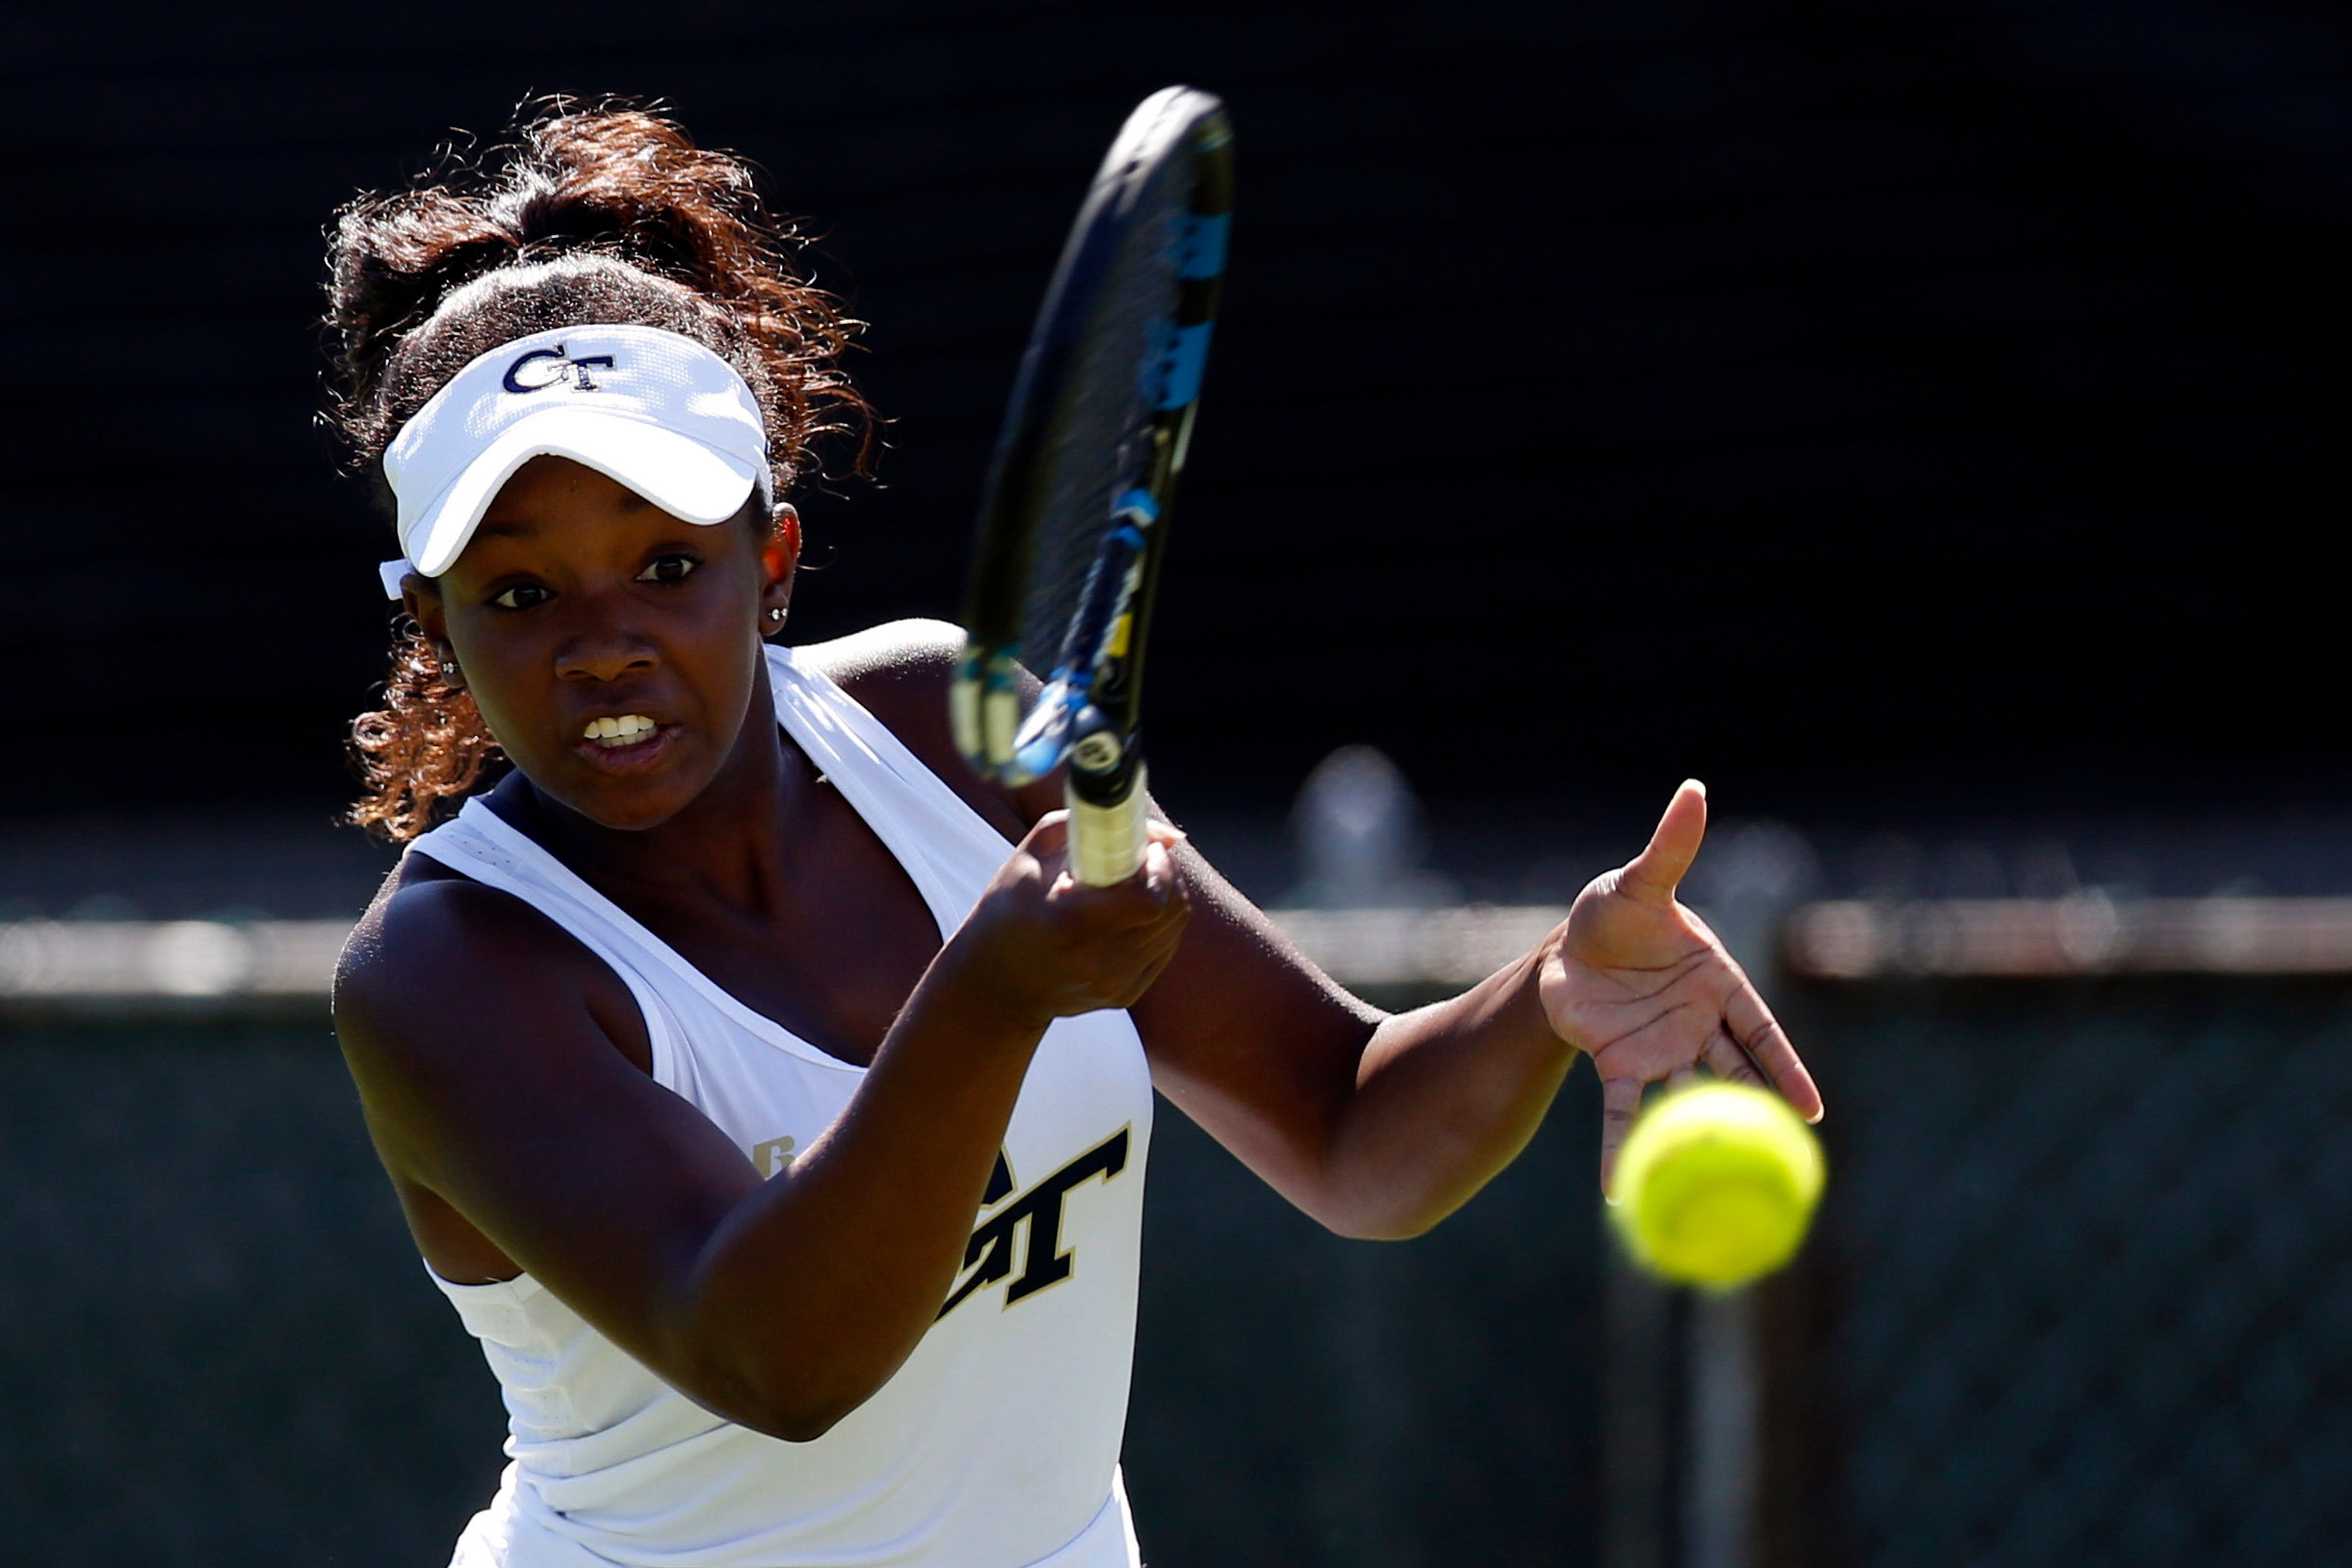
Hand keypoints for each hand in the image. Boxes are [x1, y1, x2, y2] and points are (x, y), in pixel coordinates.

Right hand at [941, 813, 1191, 1032]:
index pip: (1148, 899)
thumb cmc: (1009, 910)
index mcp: (1069, 922)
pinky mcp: (1124, 996)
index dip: (1160, 868)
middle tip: (1143, 861)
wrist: (994, 985)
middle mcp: (1095, 960)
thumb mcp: (1032, 855)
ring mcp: (1112, 984)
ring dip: (1165, 897)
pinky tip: (1129, 914)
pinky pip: (1165, 949)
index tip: (1145, 849)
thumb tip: (1167, 834)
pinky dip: (1159, 925)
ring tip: (1131, 886)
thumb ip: (1093, 826)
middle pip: (1170, 912)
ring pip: (1173, 929)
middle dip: (1167, 876)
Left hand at [1536, 780, 1822, 1191]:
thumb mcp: (1638, 882)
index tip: (1810, 1110)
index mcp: (1716, 982)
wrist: (1569, 948)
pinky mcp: (1620, 1065)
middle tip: (1781, 1158)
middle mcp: (1697, 1024)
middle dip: (1756, 1113)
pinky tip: (1620, 1190)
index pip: (1759, 1029)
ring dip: (1701, 1136)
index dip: (1784, 1068)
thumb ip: (1669, 848)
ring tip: (1718, 1184)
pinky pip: (1624, 1112)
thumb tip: (1693, 790)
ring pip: (1690, 1098)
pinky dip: (1621, 1147)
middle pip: (1735, 1074)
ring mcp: (1662, 1050)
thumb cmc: (1615, 914)